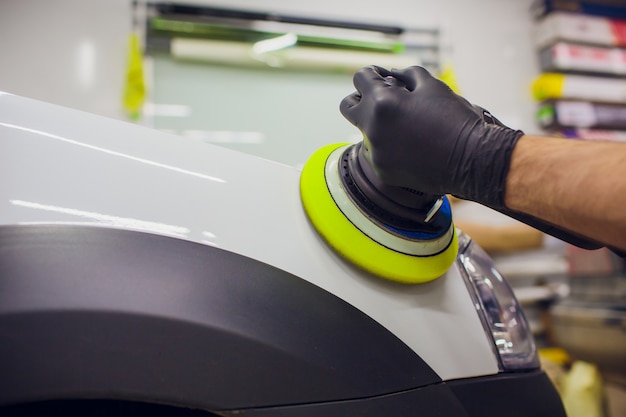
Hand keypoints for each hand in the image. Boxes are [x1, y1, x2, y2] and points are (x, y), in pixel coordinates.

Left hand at [339, 65, 522, 207]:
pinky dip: (389, 147)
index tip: (383, 78)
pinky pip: (377, 153)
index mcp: (382, 102)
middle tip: (381, 100)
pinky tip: (411, 147)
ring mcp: (375, 152)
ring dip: (378, 125)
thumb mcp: (432, 85)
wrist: (471, 159)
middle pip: (348, 106)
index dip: (372, 74)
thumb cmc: (455, 119)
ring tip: (406, 127)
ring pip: (364, 131)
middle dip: (361, 99)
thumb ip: (406, 75)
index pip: (360, 78)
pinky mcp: (382, 171)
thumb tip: (390, 75)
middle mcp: (372, 128)